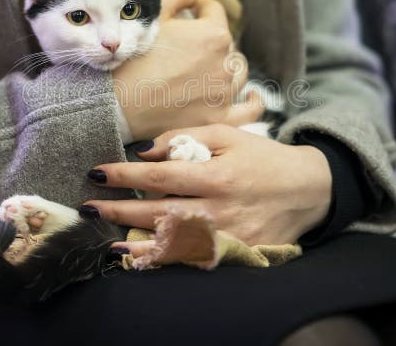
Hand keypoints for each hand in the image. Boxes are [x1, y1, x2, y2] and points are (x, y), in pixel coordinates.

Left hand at [83, 124, 332, 244]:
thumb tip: (145, 149)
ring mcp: (227, 235)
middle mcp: (219, 209)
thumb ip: (185, 137)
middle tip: (88, 207)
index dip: (125, 174)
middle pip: (158, 211)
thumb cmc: (263, 158)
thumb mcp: (228, 135)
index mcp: (216, 174)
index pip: (159, 175)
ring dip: (135, 241)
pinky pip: (192, 259)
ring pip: (172, 242)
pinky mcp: (235, 253)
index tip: (97, 173)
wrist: (307, 189)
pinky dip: (164, 260)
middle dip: (118, 209)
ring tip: (106, 240)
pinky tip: (141, 258)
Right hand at [113, 0, 259, 139]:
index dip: (198, 5)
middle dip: (206, 37)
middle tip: (183, 41)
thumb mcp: (152, 11)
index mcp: (214, 34)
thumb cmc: (132, 57)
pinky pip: (248, 110)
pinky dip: (252, 102)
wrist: (116, 105)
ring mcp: (225, 93)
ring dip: (225, 65)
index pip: (213, 11)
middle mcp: (226, 63)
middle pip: (223, 42)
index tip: (187, 8)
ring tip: (208, 66)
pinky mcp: (219, 119)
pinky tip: (252, 97)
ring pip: (236, 72)